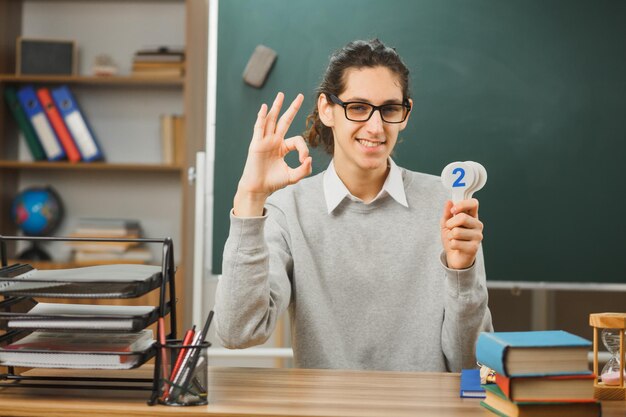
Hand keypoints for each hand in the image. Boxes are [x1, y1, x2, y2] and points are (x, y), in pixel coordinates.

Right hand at [234, 92, 312, 216]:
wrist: (259, 189)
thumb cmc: (273, 183)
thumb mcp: (293, 176)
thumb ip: (304, 169)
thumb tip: (309, 159)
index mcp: (282, 147)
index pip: (297, 140)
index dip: (303, 149)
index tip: (304, 160)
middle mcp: (274, 141)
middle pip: (284, 121)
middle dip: (292, 108)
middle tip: (300, 96)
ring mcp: (265, 141)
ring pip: (271, 120)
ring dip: (276, 107)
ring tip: (281, 95)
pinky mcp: (256, 144)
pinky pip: (259, 128)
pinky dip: (261, 117)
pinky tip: (264, 108)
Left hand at [440, 199, 482, 269]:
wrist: (454, 256)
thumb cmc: (452, 239)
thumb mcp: (447, 224)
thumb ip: (447, 213)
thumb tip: (449, 202)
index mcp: (472, 216)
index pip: (473, 203)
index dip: (462, 204)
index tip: (453, 210)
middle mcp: (478, 225)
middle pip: (463, 218)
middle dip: (450, 224)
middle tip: (450, 229)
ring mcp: (477, 237)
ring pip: (457, 232)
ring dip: (450, 236)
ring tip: (454, 239)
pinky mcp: (474, 248)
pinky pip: (455, 243)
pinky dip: (451, 245)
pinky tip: (456, 247)